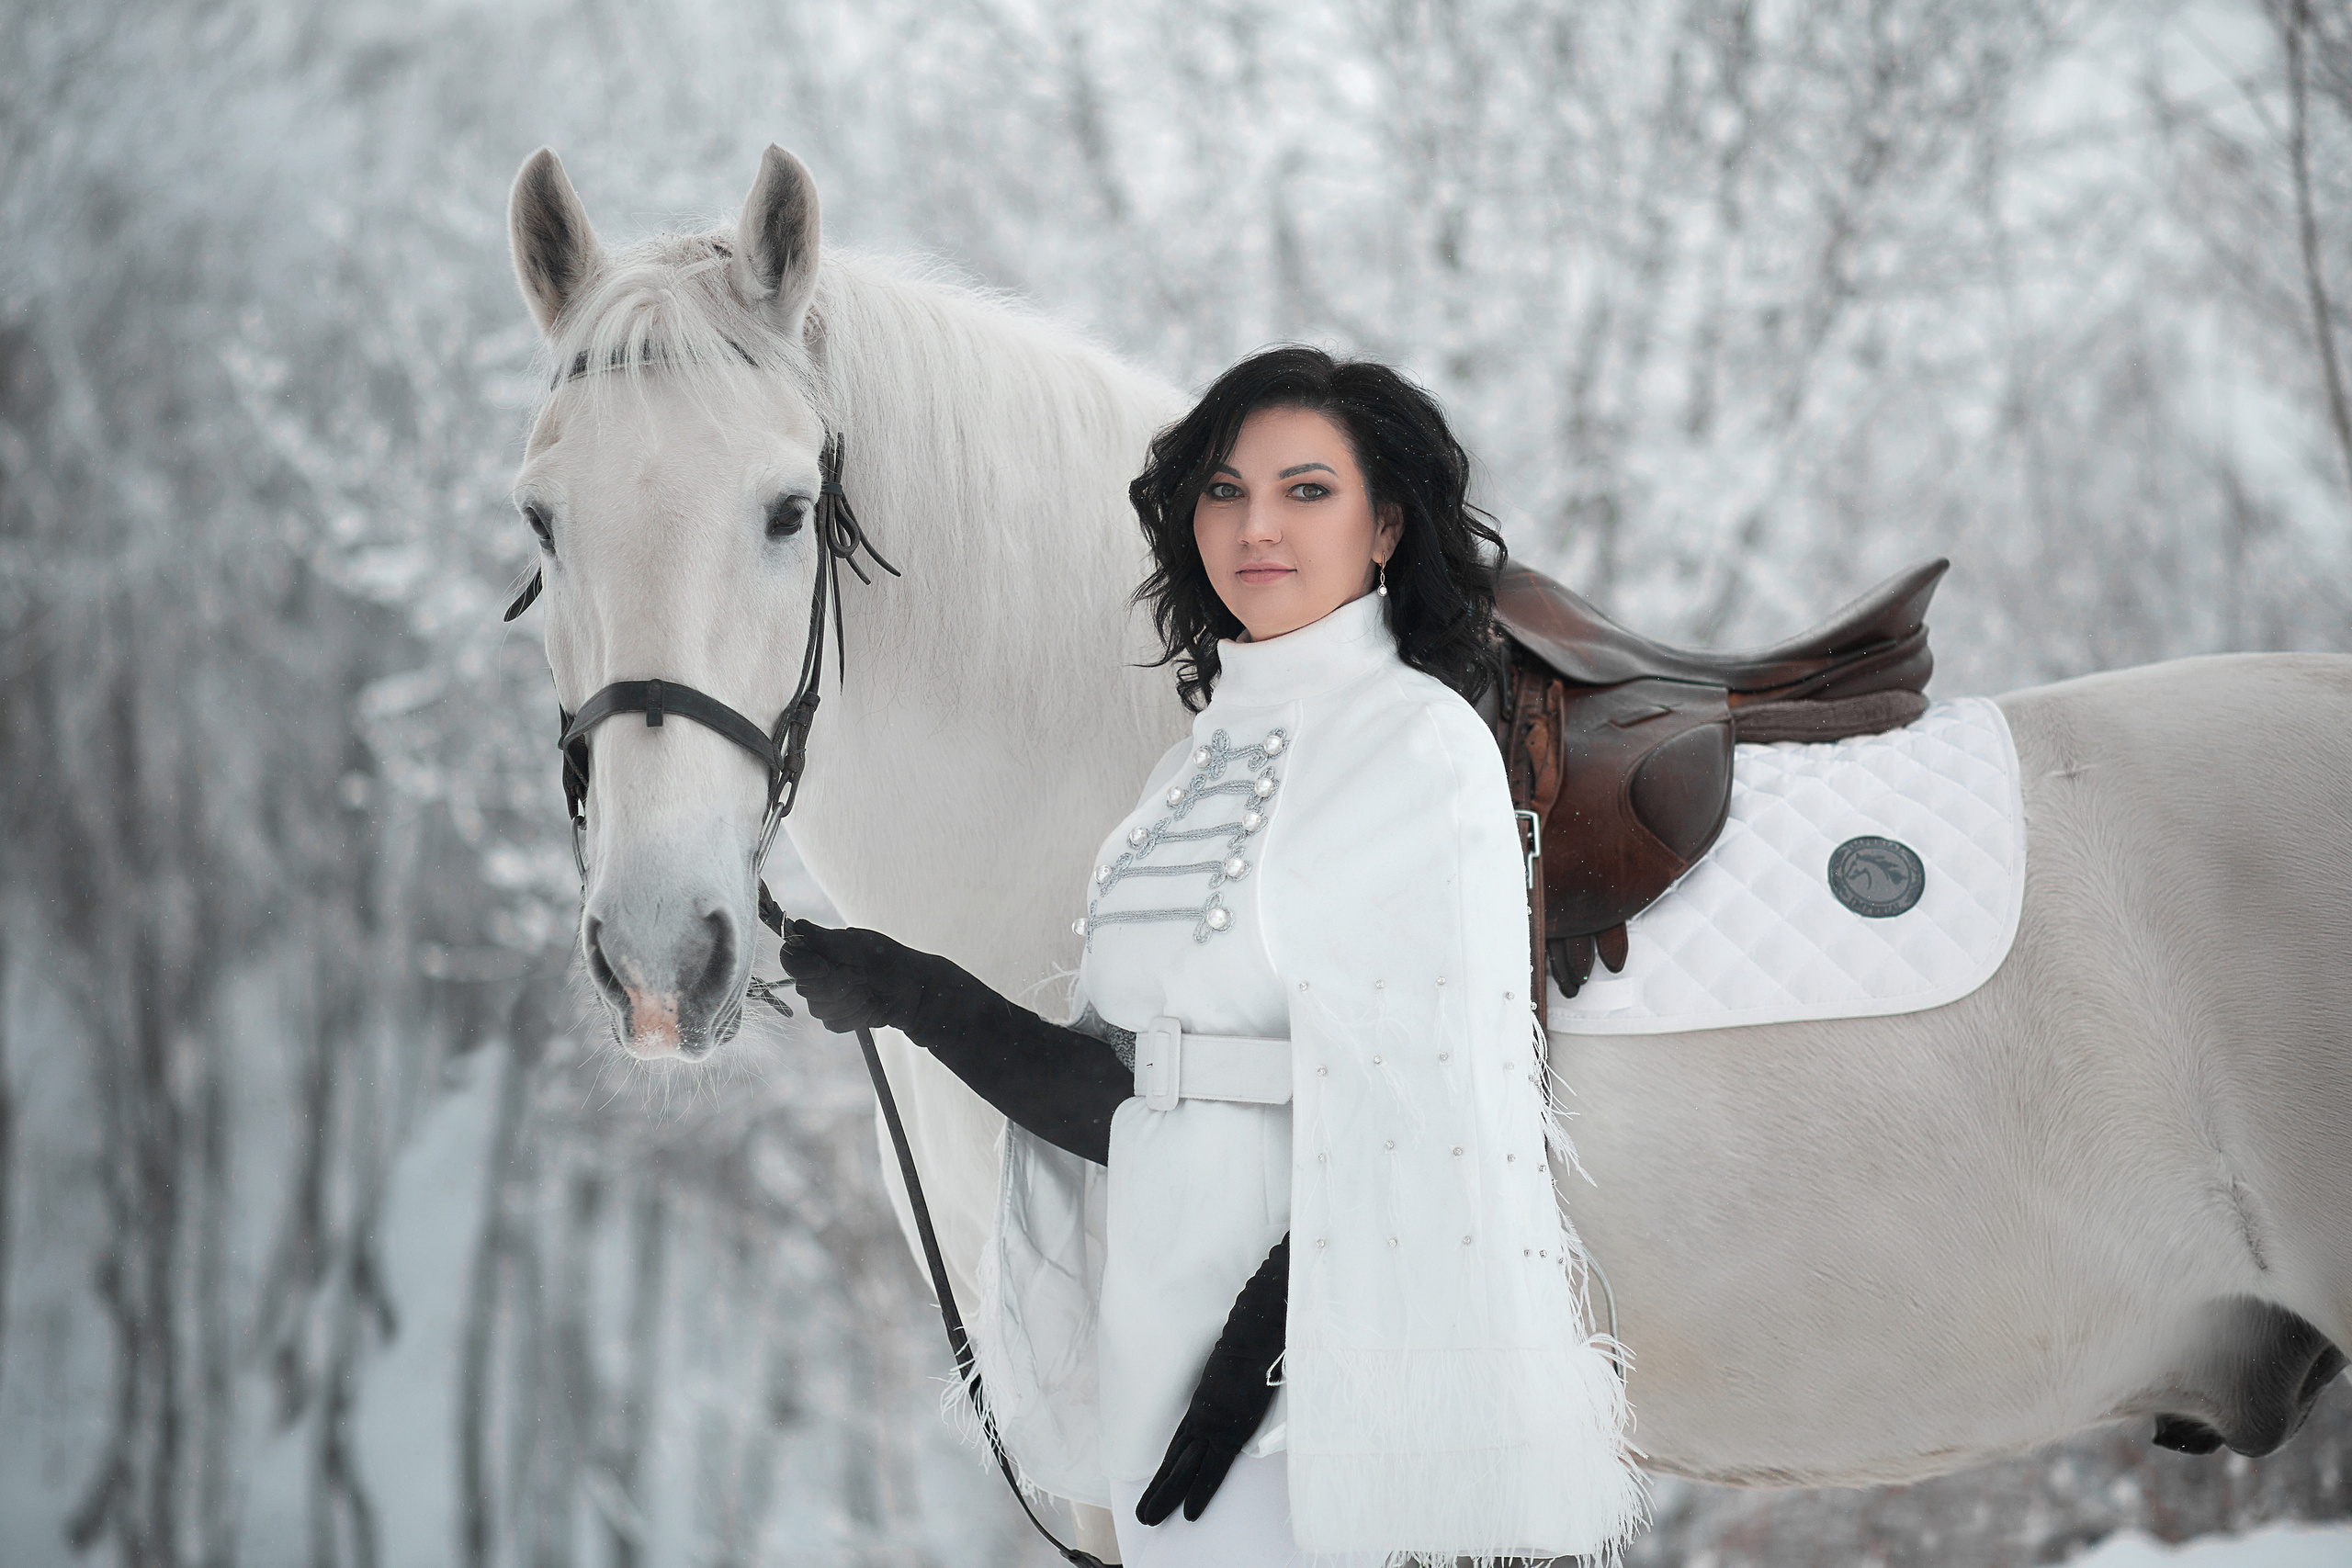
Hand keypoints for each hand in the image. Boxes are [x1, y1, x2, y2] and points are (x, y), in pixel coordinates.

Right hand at [777, 920, 913, 1033]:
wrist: (914, 991)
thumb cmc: (890, 961)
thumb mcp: (861, 945)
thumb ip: (826, 940)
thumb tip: (797, 926)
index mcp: (821, 951)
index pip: (790, 958)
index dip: (804, 967)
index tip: (826, 968)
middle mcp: (819, 973)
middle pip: (804, 988)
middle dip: (837, 985)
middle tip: (863, 975)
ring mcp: (826, 997)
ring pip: (817, 1009)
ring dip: (849, 1001)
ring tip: (869, 991)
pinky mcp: (837, 1017)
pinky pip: (832, 1024)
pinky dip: (855, 1016)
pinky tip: (870, 1006)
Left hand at [1135, 1237, 1287, 1525]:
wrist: (1264, 1313)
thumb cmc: (1260, 1326)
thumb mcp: (1246, 1352)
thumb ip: (1242, 1368)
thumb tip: (1252, 1369)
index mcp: (1211, 1393)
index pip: (1188, 1434)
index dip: (1174, 1459)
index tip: (1162, 1478)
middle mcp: (1208, 1408)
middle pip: (1179, 1455)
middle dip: (1161, 1486)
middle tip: (1144, 1514)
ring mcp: (1216, 1417)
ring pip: (1187, 1464)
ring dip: (1167, 1492)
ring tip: (1149, 1517)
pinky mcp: (1230, 1424)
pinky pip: (1214, 1465)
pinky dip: (1201, 1488)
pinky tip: (1190, 1512)